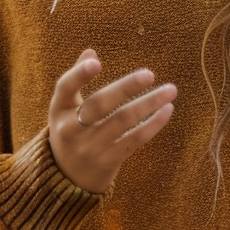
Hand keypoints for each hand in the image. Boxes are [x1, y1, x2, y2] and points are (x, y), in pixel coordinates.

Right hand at [49, 48, 177, 193]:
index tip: (97, 62)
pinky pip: (135, 139)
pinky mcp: (109, 160)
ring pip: (122, 121)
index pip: (65, 88)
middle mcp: (71, 129)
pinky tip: (167, 109)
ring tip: (170, 90)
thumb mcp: (65, 108)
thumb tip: (91, 52)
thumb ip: (76, 80)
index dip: (79, 75)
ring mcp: (91, 147)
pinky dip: (153, 124)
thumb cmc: (70, 131)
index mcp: (59, 110)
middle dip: (125, 88)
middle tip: (149, 74)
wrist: (68, 177)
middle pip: (99, 104)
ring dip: (149, 104)